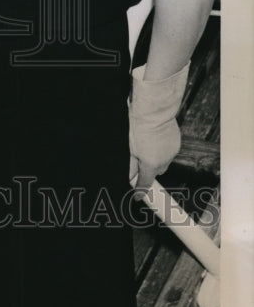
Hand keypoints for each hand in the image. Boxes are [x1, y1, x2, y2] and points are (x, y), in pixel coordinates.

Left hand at [128, 62, 188, 191]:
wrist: (154, 110)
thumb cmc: (138, 126)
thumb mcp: (129, 148)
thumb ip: (130, 165)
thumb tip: (130, 177)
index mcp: (151, 164)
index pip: (145, 183)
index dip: (141, 191)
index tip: (138, 197)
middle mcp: (164, 161)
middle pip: (156, 172)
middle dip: (149, 169)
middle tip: (140, 159)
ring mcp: (172, 152)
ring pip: (163, 161)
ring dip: (156, 157)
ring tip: (147, 144)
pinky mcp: (177, 143)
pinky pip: (169, 151)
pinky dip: (162, 149)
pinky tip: (155, 138)